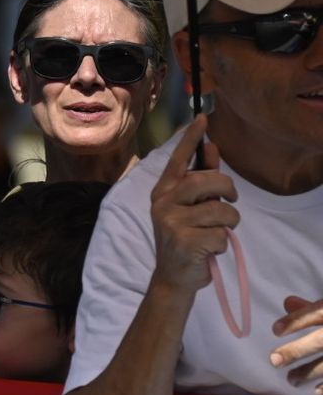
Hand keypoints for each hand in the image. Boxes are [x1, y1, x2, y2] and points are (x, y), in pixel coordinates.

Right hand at [149, 116, 238, 291]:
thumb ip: (201, 180)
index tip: (203, 118)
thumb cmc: (186, 237)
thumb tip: (212, 148)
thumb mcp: (191, 207)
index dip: (191, 139)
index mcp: (164, 191)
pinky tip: (208, 249)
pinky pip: (221, 234)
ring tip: (217, 233)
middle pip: (208, 181)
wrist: (173, 276)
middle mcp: (163, 202)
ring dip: (229, 224)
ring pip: (221, 211)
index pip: (179, 160)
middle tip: (230, 202)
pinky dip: (223, 243)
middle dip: (228, 191)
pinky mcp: (184, 241)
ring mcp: (172, 222)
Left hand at [271, 295, 322, 388]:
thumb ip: (312, 308)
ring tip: (291, 380)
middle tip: (273, 361)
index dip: (296, 321)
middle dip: (297, 351)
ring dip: (309, 372)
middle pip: (320, 341)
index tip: (275, 330)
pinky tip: (317, 391)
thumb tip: (287, 302)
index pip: (316, 312)